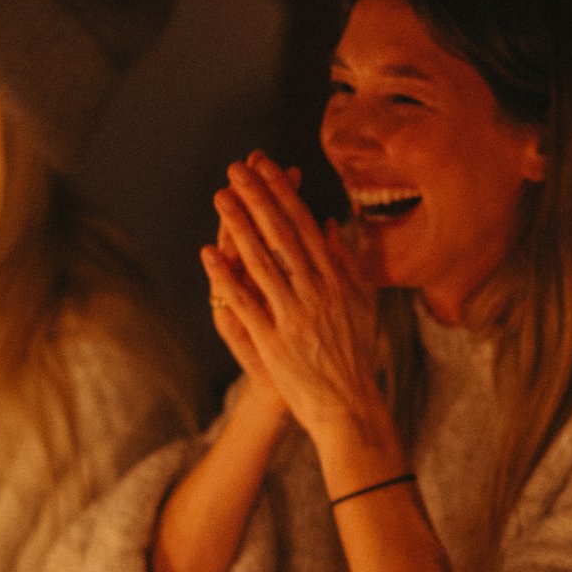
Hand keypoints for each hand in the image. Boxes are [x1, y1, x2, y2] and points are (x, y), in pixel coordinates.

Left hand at [203, 153, 391, 476]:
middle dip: (257, 197)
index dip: (283, 192)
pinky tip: (209, 254)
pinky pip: (246, 302)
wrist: (349, 405)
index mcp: (337, 279)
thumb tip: (332, 224)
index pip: (305, 225)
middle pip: (282, 234)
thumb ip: (347, 262)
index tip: (266, 167)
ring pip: (262, 261)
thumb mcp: (362, 303)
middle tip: (236, 169)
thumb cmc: (355, 354)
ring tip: (220, 197)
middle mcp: (317, 291)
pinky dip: (226, 277)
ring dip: (239, 226)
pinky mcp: (274, 340)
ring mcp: (295, 315)